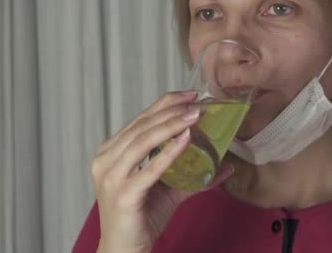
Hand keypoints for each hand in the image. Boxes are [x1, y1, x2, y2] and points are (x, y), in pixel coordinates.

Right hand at [91, 91, 233, 252]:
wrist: (124, 251)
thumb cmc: (140, 218)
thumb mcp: (167, 190)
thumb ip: (192, 175)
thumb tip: (225, 165)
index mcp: (111, 152)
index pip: (139, 120)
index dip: (165, 104)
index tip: (190, 95)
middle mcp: (106, 160)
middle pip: (142, 127)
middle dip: (172, 111)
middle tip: (198, 103)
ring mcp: (111, 177)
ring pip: (143, 141)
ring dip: (172, 125)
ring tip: (195, 116)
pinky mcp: (123, 194)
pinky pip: (149, 168)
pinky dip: (169, 152)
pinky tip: (186, 139)